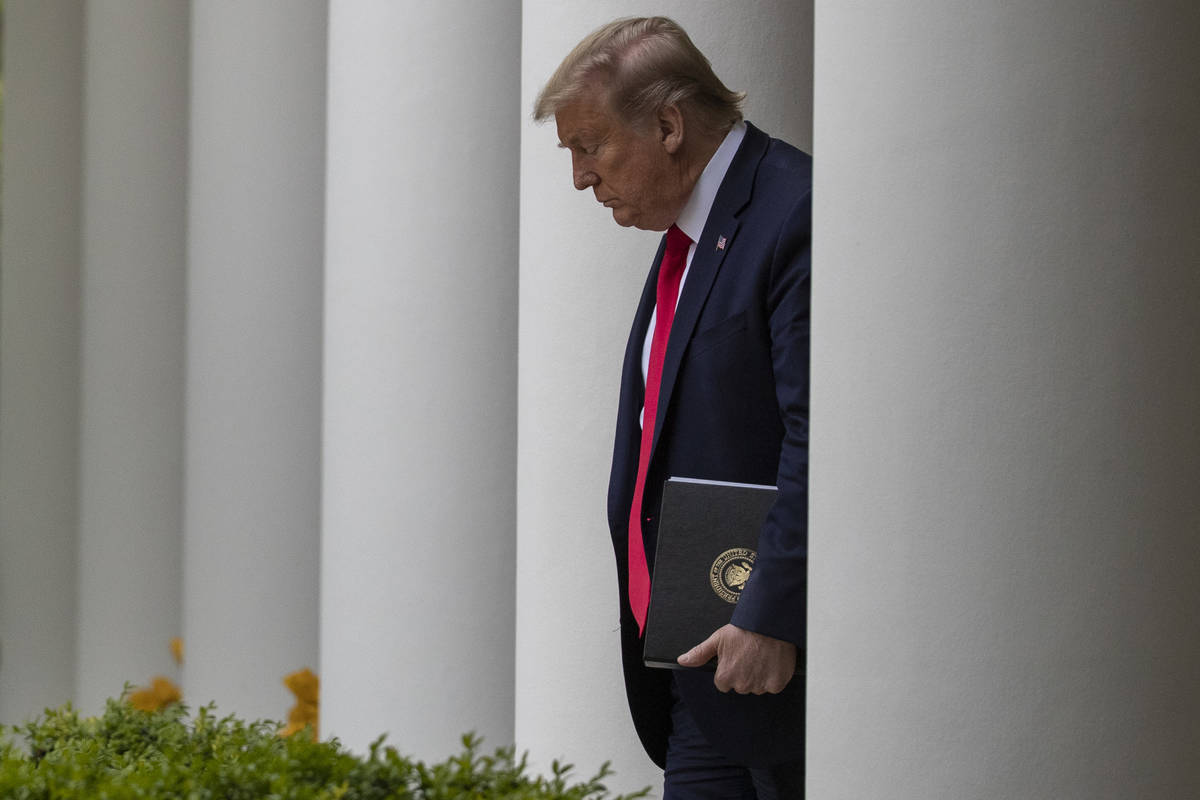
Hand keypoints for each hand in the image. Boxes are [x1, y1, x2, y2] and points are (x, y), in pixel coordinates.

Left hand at [677, 623, 795, 693]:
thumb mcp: (717, 639)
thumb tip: (682, 661)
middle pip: (740, 686)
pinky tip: (771, 661)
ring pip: (757, 687)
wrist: (768, 623)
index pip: (723, 683)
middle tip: (749, 655)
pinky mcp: (776, 684)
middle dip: (743, 674)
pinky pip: (772, 686)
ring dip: (758, 676)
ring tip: (760, 657)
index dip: (729, 670)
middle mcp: (742, 685)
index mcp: (725, 677)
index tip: (736, 659)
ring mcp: (760, 686)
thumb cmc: (742, 630)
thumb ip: (699, 653)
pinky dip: (773, 676)